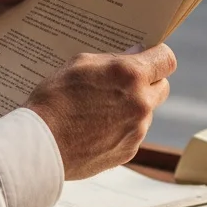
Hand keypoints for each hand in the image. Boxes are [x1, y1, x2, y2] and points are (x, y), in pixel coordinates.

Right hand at [27, 45, 176, 180]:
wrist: (40, 145)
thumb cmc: (55, 99)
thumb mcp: (79, 64)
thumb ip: (112, 59)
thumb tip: (134, 55)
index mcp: (130, 75)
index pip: (167, 59)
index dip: (158, 57)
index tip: (148, 57)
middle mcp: (141, 103)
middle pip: (162, 87)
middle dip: (147, 83)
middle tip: (122, 83)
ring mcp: (137, 130)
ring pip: (146, 112)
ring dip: (132, 108)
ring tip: (100, 109)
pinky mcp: (129, 151)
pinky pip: (133, 133)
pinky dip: (121, 129)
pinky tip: (96, 128)